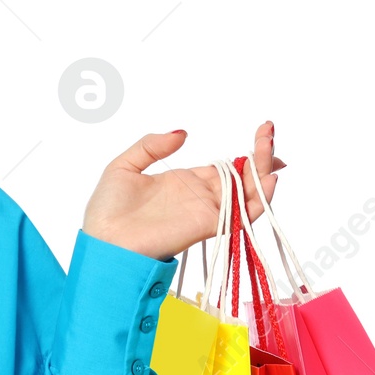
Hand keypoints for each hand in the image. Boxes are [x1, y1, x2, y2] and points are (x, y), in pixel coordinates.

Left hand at [82, 122, 286, 262]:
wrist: (103, 243)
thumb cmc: (107, 211)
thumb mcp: (124, 166)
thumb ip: (151, 145)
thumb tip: (182, 133)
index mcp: (183, 182)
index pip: (224, 167)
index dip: (244, 153)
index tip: (263, 132)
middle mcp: (199, 197)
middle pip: (241, 176)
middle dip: (260, 155)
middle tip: (269, 132)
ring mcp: (205, 211)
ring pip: (246, 191)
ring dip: (263, 170)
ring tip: (270, 146)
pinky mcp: (207, 224)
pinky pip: (242, 213)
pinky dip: (260, 198)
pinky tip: (268, 178)